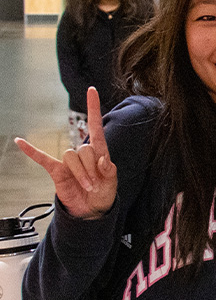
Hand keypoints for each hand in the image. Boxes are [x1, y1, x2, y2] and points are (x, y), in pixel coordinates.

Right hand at [15, 87, 116, 219]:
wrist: (91, 209)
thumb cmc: (104, 193)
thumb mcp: (112, 182)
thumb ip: (109, 170)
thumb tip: (103, 159)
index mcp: (99, 151)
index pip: (95, 125)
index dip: (93, 108)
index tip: (92, 90)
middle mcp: (83, 153)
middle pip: (83, 149)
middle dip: (91, 168)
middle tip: (96, 183)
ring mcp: (69, 162)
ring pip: (70, 156)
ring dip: (81, 173)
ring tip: (88, 186)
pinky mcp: (57, 171)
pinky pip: (42, 158)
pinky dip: (31, 151)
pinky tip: (19, 142)